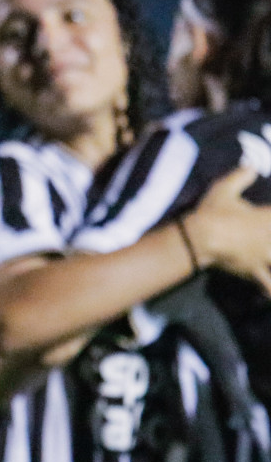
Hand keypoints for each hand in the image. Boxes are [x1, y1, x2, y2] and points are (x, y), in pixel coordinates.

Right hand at [182, 164, 270, 293]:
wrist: (197, 237)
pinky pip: (267, 285)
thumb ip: (241, 176)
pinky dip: (270, 291)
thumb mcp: (224, 188)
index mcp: (268, 217)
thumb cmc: (211, 211)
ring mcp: (265, 256)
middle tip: (269, 241)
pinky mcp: (254, 271)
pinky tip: (270, 296)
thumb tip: (252, 165)